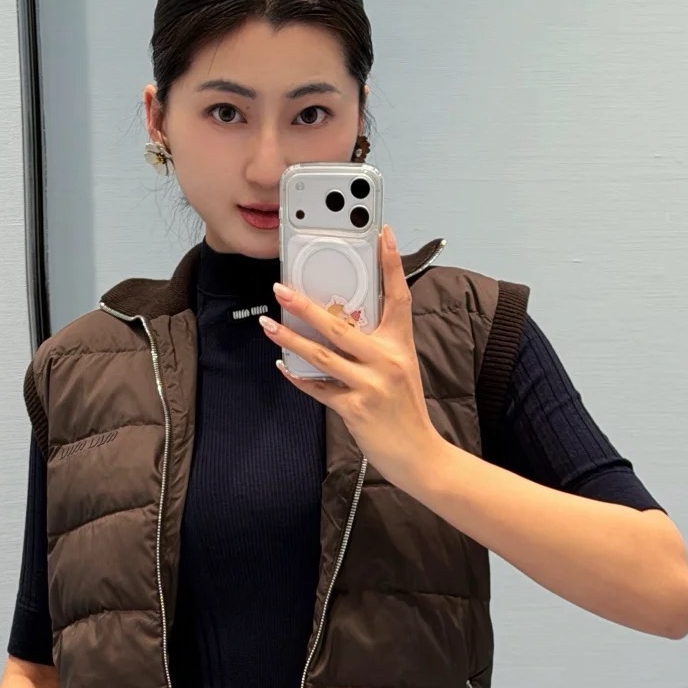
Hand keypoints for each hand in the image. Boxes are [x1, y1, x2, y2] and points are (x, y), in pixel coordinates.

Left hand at [258, 224, 442, 491]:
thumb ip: (376, 347)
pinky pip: (319, 388)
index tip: (383, 233)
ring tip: (269, 324)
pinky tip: (283, 365)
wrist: (419, 453)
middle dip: (306, 305)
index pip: (398, 295)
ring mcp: (371, 383)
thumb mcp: (400, 369)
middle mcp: (387, 359)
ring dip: (291, 338)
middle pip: (340, 324)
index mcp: (401, 344)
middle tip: (281, 288)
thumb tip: (340, 326)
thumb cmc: (405, 409)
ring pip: (321, 354)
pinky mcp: (356, 407)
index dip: (391, 263)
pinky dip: (299, 377)